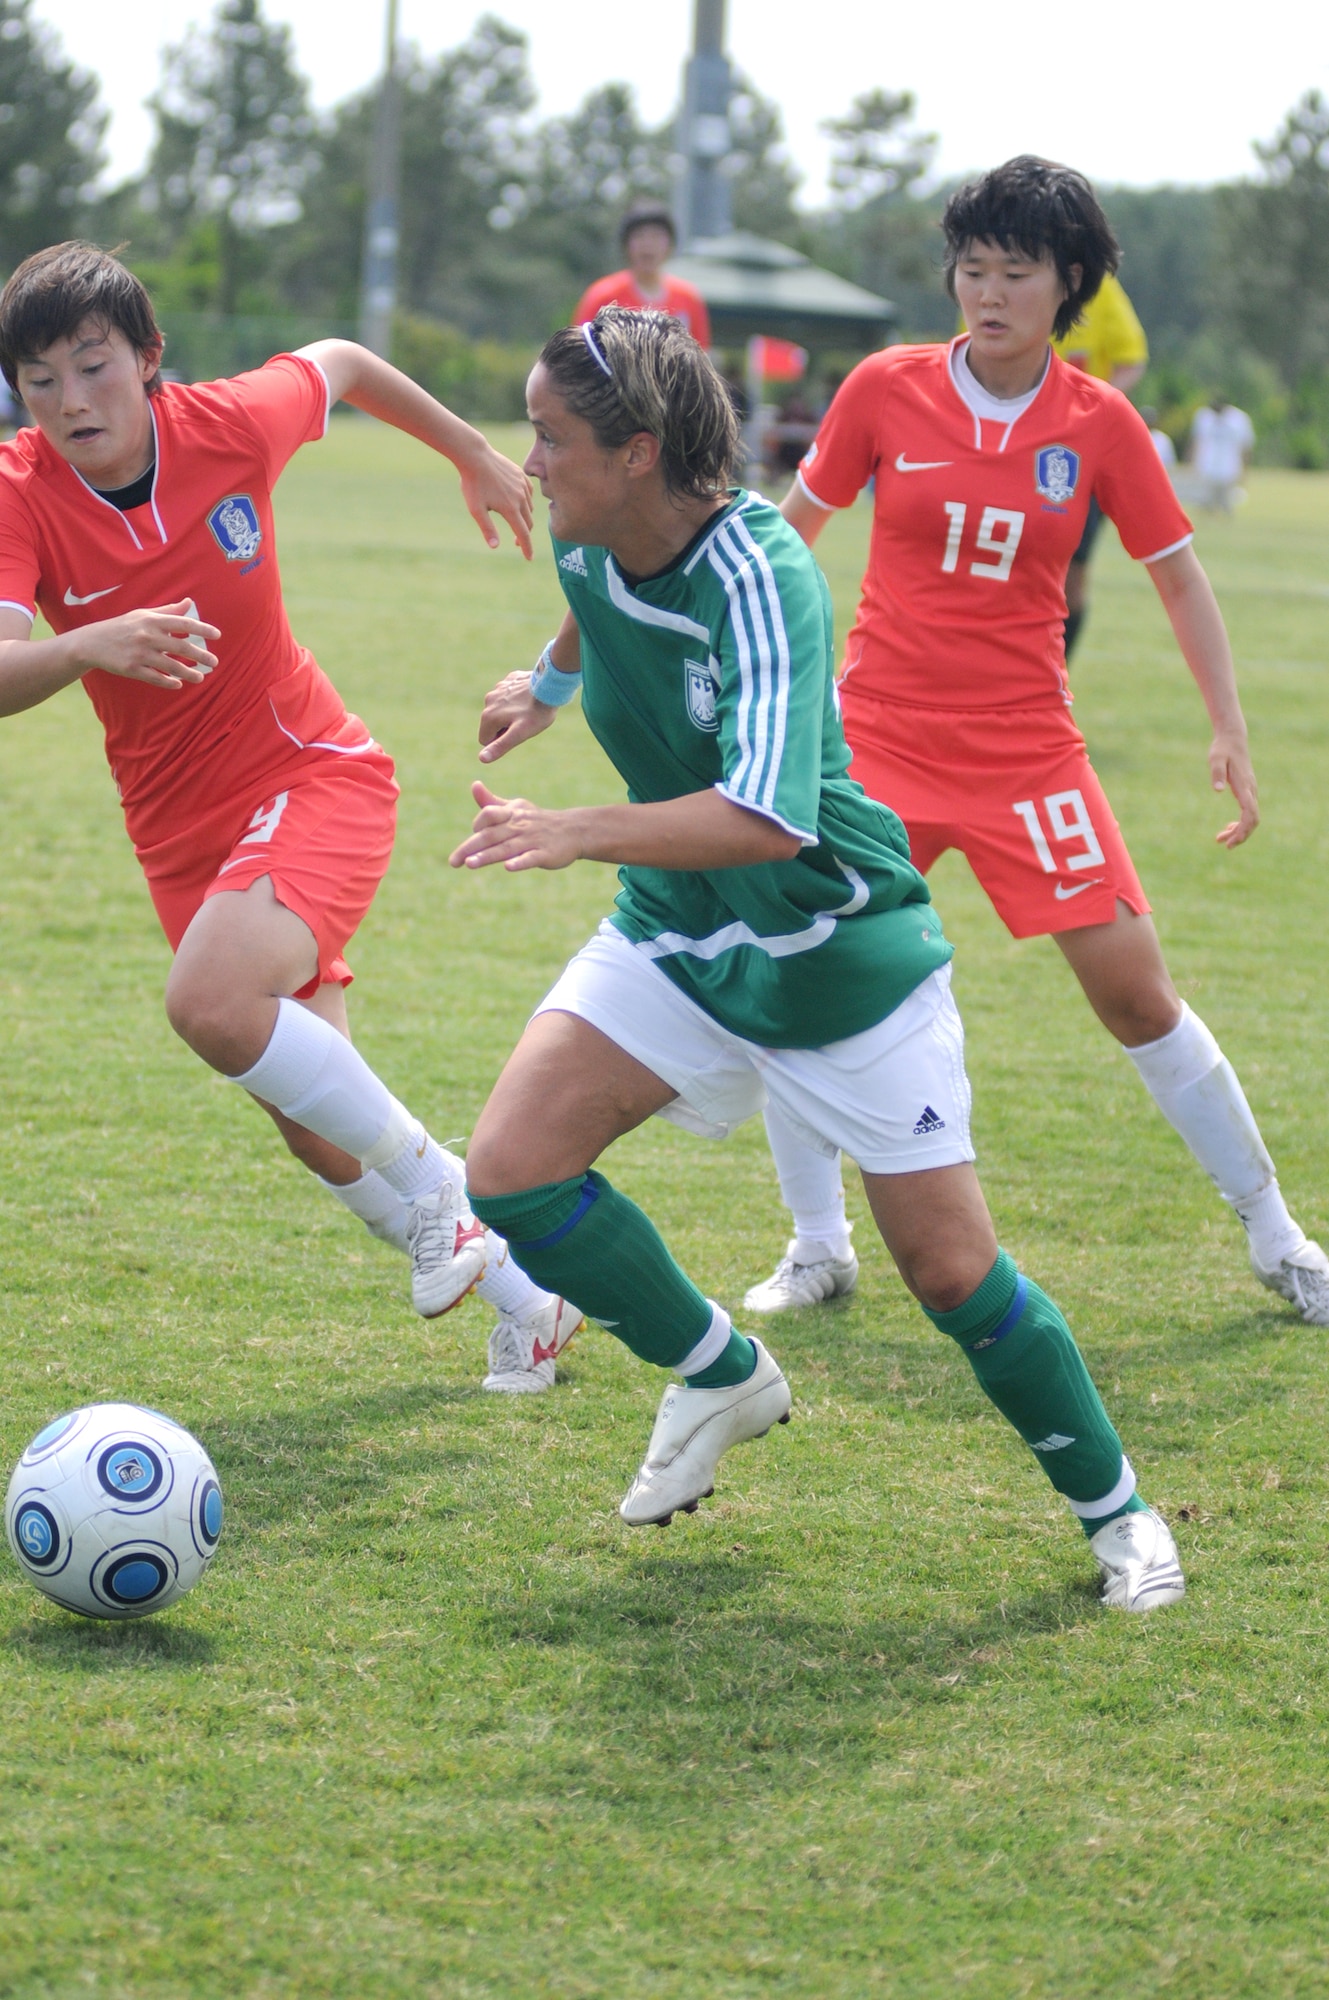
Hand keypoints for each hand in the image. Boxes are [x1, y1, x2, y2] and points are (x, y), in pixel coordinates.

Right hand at [75, 602, 218, 688]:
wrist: (93, 642)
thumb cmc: (123, 626)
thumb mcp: (144, 615)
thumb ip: (168, 611)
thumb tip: (189, 603)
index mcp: (152, 621)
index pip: (183, 624)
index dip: (202, 629)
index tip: (217, 635)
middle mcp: (147, 636)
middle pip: (181, 647)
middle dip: (201, 656)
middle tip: (214, 662)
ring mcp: (140, 654)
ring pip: (171, 666)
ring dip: (188, 673)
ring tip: (200, 678)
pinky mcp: (132, 669)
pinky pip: (155, 678)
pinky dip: (168, 682)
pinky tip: (178, 684)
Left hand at [449, 781, 581, 872]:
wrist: (573, 830)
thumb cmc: (538, 821)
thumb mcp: (515, 808)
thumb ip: (492, 802)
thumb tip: (474, 785)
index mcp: (511, 813)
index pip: (488, 815)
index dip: (478, 825)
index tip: (473, 836)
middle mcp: (519, 825)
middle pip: (491, 835)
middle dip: (470, 848)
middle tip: (453, 862)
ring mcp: (533, 840)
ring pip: (506, 848)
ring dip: (488, 856)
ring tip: (470, 863)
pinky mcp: (545, 854)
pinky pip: (531, 858)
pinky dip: (520, 862)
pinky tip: (508, 867)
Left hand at [457, 444, 533, 559]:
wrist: (475, 456)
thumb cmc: (472, 484)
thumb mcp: (476, 509)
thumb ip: (487, 528)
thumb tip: (495, 547)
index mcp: (510, 508)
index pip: (523, 534)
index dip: (527, 548)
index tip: (529, 558)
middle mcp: (520, 497)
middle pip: (528, 522)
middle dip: (524, 534)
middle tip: (516, 543)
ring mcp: (522, 485)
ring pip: (530, 507)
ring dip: (524, 518)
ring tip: (513, 520)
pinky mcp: (521, 476)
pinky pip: (529, 493)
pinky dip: (527, 502)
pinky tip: (518, 502)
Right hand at [478, 671, 558, 763]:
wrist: (550, 686)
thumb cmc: (536, 713)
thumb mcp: (519, 734)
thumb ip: (500, 746)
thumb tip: (481, 759)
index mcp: (488, 716)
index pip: (485, 740)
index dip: (502, 740)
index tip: (517, 732)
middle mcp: (488, 701)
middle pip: (492, 724)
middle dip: (505, 726)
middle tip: (525, 722)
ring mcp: (498, 688)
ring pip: (500, 709)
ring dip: (510, 712)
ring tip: (528, 710)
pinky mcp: (509, 680)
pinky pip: (508, 695)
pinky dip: (516, 699)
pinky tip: (529, 698)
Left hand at [1209, 731, 1258, 847]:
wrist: (1233, 739)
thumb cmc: (1222, 749)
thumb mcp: (1216, 758)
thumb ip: (1217, 772)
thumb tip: (1217, 790)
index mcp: (1244, 787)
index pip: (1250, 814)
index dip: (1243, 830)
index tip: (1230, 842)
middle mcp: (1251, 791)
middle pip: (1253, 820)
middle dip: (1241, 835)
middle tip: (1224, 845)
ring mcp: (1251, 791)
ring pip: (1250, 818)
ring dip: (1238, 831)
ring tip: (1220, 840)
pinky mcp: (1247, 791)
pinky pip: (1248, 812)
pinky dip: (1239, 823)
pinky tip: (1227, 828)